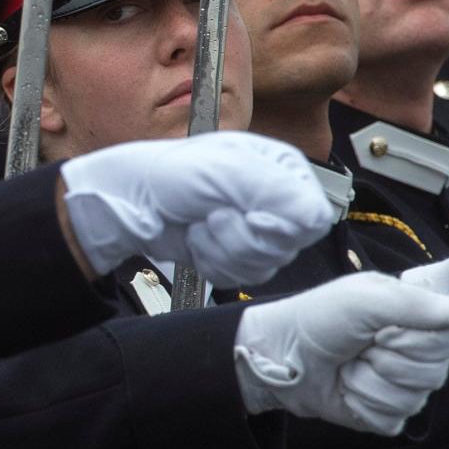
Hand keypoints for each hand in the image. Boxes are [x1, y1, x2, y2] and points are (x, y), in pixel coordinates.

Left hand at [59, 132, 334, 287]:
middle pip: (290, 245)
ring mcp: (258, 230)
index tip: (252, 217)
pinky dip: (214, 264)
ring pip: (267, 265)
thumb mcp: (226, 172)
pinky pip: (243, 278)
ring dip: (224, 250)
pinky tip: (199, 241)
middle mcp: (277, 200)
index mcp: (284, 171)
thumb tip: (317, 216)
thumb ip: (276, 191)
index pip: (314, 215)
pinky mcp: (239, 255)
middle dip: (244, 238)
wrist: (131, 204)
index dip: (284, 225)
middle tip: (214, 215)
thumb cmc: (171, 174)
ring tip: (201, 224)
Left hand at [233, 272, 448, 435]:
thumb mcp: (365, 299)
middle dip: (388, 363)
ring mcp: (402, 386)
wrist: (283, 354)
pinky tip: (348, 389)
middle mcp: (417, 354)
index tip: (382, 332)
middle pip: (435, 375)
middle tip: (363, 348)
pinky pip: (392, 421)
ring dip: (370, 384)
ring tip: (350, 366)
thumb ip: (414, 304)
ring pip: (413, 401)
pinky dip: (362, 406)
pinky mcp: (384, 414)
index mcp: (418, 320)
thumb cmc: (321, 317)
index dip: (417, 343)